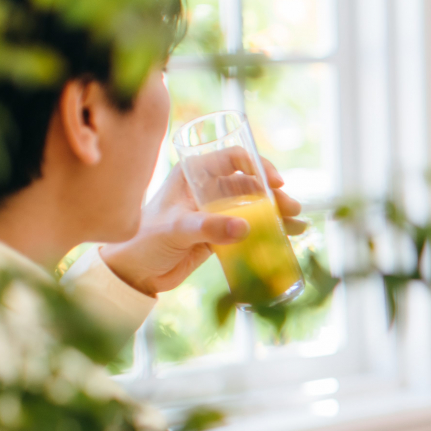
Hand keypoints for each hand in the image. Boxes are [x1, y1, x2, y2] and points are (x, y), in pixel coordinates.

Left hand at [99, 156, 303, 295]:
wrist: (134, 272)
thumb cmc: (144, 241)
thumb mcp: (175, 230)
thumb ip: (208, 228)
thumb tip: (245, 228)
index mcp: (193, 175)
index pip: (232, 158)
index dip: (258, 165)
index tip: (275, 182)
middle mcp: (207, 189)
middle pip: (250, 184)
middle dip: (274, 194)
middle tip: (291, 208)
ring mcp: (215, 212)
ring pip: (254, 206)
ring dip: (277, 213)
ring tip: (296, 224)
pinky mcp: (220, 234)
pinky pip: (251, 228)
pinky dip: (270, 231)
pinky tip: (288, 235)